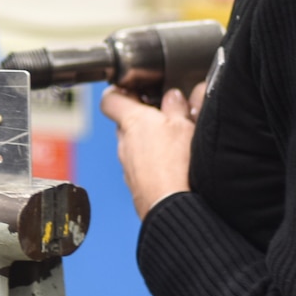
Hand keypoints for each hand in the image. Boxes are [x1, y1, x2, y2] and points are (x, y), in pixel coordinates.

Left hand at [101, 82, 204, 218]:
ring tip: (175, 143)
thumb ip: (176, 107)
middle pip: (126, 121)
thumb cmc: (176, 165)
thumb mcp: (185, 126)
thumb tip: (173, 96)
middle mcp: (124, 142)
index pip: (110, 98)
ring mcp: (127, 164)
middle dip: (144, 117)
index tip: (136, 90)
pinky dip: (152, 162)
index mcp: (132, 121)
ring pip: (134, 145)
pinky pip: (140, 166)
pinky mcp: (135, 183)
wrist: (171, 206)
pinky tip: (173, 166)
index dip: (121, 91)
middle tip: (167, 116)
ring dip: (150, 141)